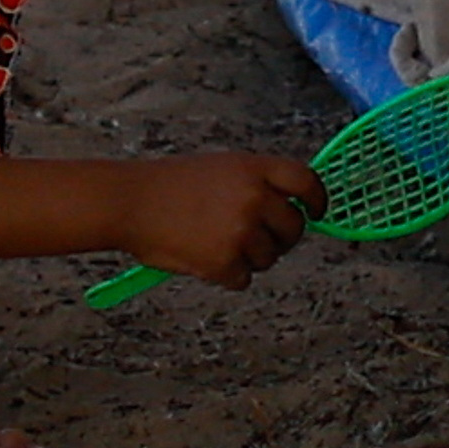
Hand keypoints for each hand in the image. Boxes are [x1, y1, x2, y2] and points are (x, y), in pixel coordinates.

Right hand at [116, 150, 320, 287]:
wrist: (130, 202)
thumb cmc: (171, 184)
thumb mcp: (222, 168)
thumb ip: (257, 183)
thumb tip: (288, 207)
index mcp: (255, 169)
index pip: (307, 182)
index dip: (318, 199)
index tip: (317, 211)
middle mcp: (254, 198)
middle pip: (294, 227)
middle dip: (282, 238)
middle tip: (258, 239)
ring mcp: (241, 231)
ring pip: (270, 258)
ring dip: (250, 258)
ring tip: (217, 244)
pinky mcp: (224, 262)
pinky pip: (243, 279)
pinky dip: (227, 276)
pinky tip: (204, 258)